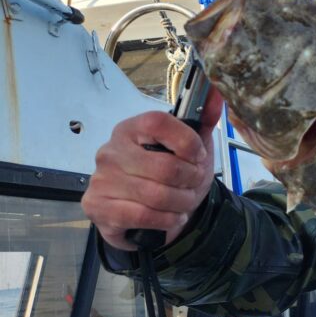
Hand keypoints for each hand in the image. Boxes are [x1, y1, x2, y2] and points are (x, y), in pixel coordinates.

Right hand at [81, 88, 223, 250]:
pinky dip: (166, 220)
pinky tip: (170, 217)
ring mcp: (101, 179)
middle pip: (166, 167)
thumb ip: (202, 123)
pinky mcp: (97, 206)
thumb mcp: (191, 151)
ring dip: (181, 203)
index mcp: (131, 130)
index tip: (197, 156)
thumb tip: (216, 96)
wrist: (149, 219)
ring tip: (183, 203)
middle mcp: (112, 151)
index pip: (158, 122)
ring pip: (157, 195)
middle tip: (192, 186)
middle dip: (190, 181)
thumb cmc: (169, 180)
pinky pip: (143, 215)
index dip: (187, 142)